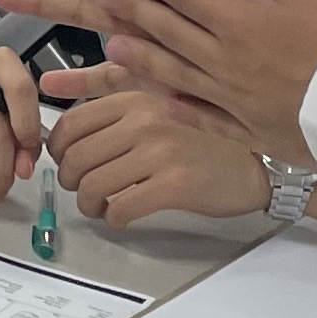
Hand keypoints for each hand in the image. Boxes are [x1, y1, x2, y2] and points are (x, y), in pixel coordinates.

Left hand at [42, 87, 268, 228]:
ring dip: (88, 204)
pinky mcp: (174, 185)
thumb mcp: (162, 107)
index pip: (70, 124)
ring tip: (101, 206)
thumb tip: (60, 113)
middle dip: (71, 182)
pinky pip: (120, 208)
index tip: (67, 163)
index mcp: (136, 98)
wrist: (258, 166)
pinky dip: (113, 219)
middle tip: (84, 190)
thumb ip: (118, 109)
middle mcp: (145, 120)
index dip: (58, 152)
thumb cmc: (207, 139)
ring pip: (92, 185)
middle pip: (74, 157)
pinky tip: (122, 217)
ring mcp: (160, 152)